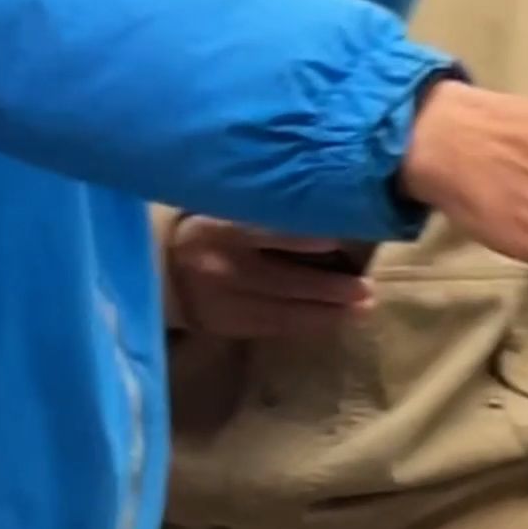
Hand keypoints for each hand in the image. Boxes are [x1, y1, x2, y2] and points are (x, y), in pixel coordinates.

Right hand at [164, 214, 373, 338]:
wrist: (160, 271)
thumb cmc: (209, 227)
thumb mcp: (227, 206)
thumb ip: (264, 207)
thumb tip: (323, 201)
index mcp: (221, 228)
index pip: (267, 233)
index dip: (303, 239)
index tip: (338, 241)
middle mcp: (221, 267)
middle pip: (283, 281)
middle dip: (329, 289)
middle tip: (367, 290)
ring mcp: (222, 302)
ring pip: (283, 312)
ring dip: (327, 313)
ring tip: (363, 310)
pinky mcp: (226, 326)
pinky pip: (273, 327)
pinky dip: (306, 324)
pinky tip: (334, 321)